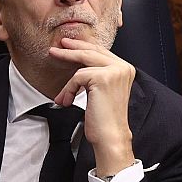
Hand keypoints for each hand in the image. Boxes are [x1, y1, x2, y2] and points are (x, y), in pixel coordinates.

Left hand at [49, 37, 136, 175]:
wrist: (110, 136)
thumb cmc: (105, 118)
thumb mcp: (102, 90)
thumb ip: (97, 73)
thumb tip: (78, 60)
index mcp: (126, 69)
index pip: (101, 51)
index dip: (83, 46)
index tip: (68, 46)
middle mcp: (123, 67)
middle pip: (92, 50)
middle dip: (71, 49)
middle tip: (56, 49)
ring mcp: (114, 71)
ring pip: (83, 61)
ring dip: (68, 81)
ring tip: (62, 95)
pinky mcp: (103, 78)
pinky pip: (77, 77)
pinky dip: (68, 90)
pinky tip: (67, 102)